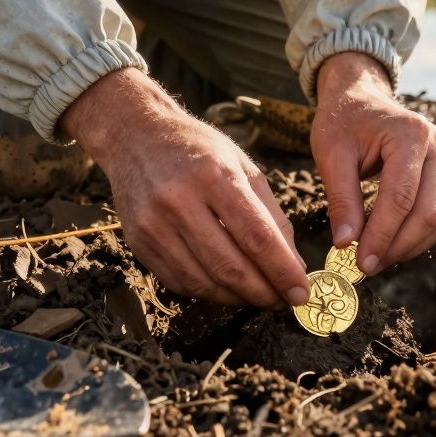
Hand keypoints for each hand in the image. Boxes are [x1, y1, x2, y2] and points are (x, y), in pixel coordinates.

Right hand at [60, 69, 308, 307]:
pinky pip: (179, 283)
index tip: (300, 292)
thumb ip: (271, 215)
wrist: (135, 136)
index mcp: (214, 176)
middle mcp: (179, 201)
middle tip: (282, 301)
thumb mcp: (243, 166)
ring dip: (237, 298)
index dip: (282, 271)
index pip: (256, 237)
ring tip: (257, 296)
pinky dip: (208, 293)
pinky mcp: (137, 242)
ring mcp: (154, 224)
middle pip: (229, 266)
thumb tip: (294, 264)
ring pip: (204, 282)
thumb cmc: (198, 149)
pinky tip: (225, 287)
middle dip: (263, 292)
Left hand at [312, 52, 435, 275]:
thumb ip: (341, 199)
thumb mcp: (331, 154)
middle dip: (398, 246)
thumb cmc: (342, 121)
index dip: (381, 236)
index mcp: (410, 135)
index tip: (360, 263)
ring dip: (410, 246)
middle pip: (429, 213)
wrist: (360, 97)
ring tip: (376, 257)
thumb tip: (345, 245)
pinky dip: (417, 235)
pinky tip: (390, 243)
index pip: (401, 198)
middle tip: (366, 266)